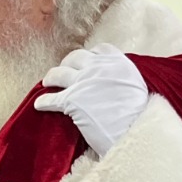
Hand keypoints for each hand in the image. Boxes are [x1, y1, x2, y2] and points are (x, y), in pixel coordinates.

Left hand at [34, 45, 149, 157]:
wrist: (137, 132)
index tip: (86, 61)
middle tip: (63, 71)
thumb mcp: (138, 88)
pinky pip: (52, 98)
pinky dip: (44, 101)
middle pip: (76, 58)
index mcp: (119, 63)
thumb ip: (123, 80)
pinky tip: (39, 105)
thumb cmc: (141, 117)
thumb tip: (115, 85)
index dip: (91, 55)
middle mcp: (100, 67)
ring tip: (47, 82)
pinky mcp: (72, 100)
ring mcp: (84, 82)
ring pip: (59, 73)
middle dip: (67, 63)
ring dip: (51, 77)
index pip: (101, 50)